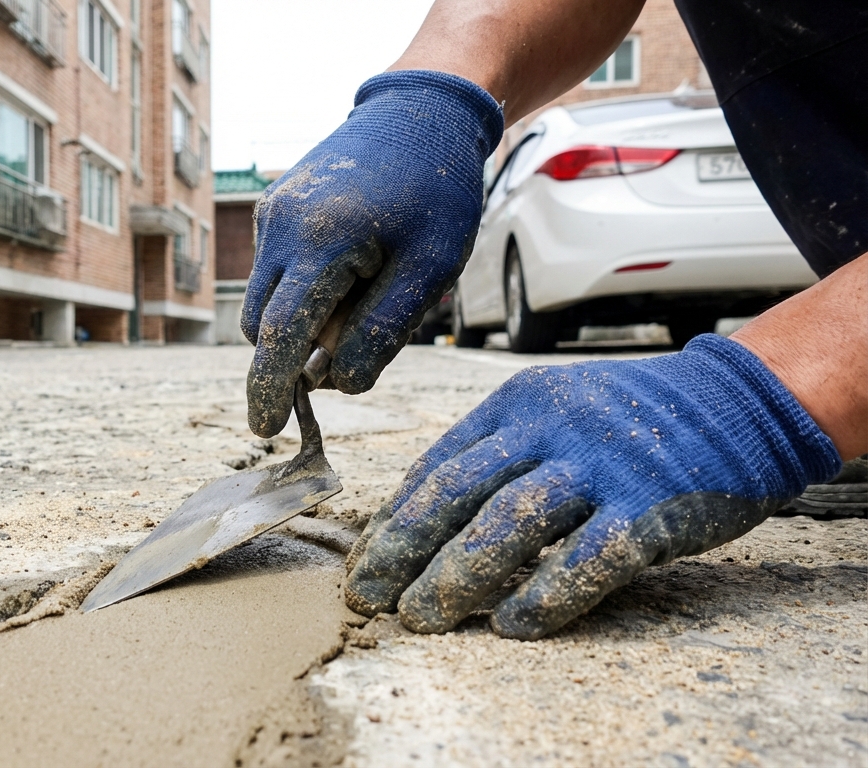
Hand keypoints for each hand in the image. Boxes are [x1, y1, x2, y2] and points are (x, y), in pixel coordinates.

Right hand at [242, 70, 503, 437]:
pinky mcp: (273, 207)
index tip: (266, 430)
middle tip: (354, 345)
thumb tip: (337, 382)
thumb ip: (381, 333)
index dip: (269, 389)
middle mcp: (281, 227)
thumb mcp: (429, 271)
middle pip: (261, 324)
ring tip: (367, 289)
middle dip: (293, 353)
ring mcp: (271, 214)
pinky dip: (304, 288)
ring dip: (301, 319)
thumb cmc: (436, 192)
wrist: (420, 110)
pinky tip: (355, 262)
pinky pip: (275, 269)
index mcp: (320, 242)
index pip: (278, 336)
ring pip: (265, 299)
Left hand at [344, 335, 840, 639]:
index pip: (438, 465)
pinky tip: (512, 626)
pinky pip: (585, 561)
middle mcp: (551, 428)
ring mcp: (601, 466)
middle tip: (369, 596)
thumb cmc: (632, 417)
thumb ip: (498, 452)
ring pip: (508, 525)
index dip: (394, 519)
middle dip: (403, 549)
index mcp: (518, 404)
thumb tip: (424, 515)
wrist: (738, 402)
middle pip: (457, 494)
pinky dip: (544, 597)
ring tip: (421, 617)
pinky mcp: (651, 508)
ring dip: (456, 577)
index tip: (365, 560)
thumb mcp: (554, 408)